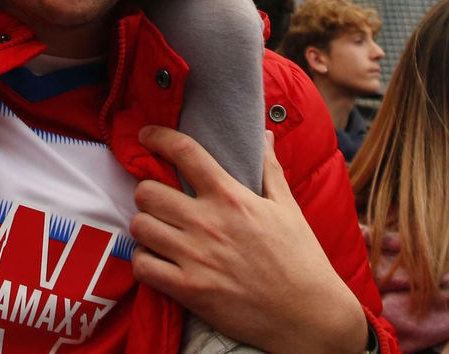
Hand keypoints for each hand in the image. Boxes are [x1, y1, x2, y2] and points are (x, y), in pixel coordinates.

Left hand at [130, 128, 368, 353]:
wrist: (308, 314)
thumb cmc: (300, 259)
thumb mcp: (288, 208)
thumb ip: (269, 168)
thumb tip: (264, 135)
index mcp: (231, 197)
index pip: (184, 152)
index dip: (158, 137)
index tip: (147, 135)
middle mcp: (207, 223)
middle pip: (147, 191)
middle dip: (148, 192)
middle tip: (158, 199)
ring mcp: (195, 257)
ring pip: (140, 226)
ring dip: (145, 226)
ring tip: (158, 230)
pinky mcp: (188, 290)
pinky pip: (143, 266)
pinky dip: (144, 261)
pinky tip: (158, 260)